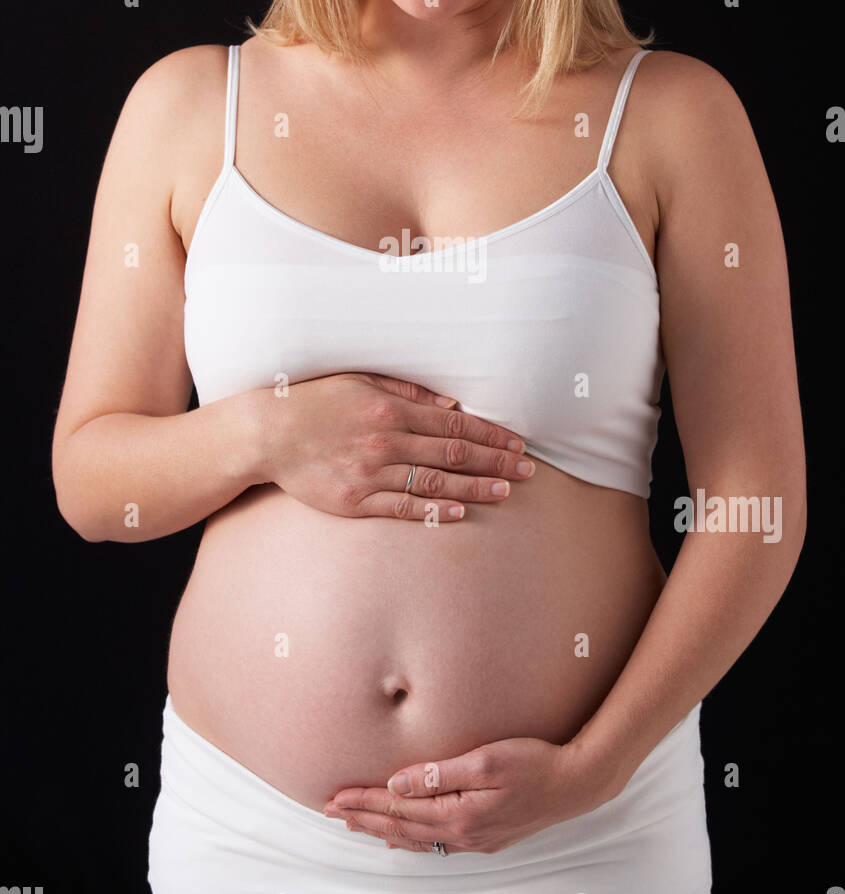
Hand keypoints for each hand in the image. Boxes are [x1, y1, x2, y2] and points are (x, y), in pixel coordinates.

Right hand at [250, 372, 534, 520]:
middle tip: (528, 472)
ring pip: (434, 484)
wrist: (266, 432)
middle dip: (495, 463)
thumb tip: (451, 404)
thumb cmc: (315, 401)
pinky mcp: (353, 501)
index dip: (491, 436)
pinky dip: (434, 512)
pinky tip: (461, 513)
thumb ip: (407, 392)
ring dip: (475, 489)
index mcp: (390, 410)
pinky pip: (401, 508)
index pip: (454, 426)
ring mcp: (369, 474)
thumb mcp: (361, 381)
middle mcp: (385, 442)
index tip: (517, 444)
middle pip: (453, 455)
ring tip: (506, 493)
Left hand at [322, 734, 618, 853]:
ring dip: (382, 830)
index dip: (364, 802)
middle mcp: (463, 833)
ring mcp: (474, 838)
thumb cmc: (537, 763)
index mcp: (459, 813)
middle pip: (401, 828)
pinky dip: (411, 840)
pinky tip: (403, 837)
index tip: (334, 797)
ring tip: (354, 823)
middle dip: (363, 818)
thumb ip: (440, 773)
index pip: (398, 809)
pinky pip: (436, 843)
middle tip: (330, 811)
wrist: (577, 783)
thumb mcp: (488, 760)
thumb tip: (399, 784)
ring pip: (416, 839)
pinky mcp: (485, 835)